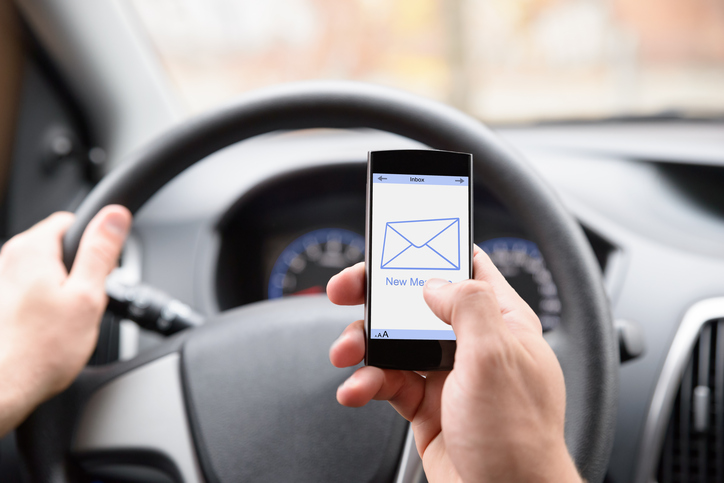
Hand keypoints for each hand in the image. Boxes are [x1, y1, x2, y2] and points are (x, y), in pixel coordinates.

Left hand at [0, 206, 130, 435]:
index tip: (101, 270)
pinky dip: (45, 303)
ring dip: (62, 287)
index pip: (72, 220)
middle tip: (85, 301)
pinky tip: (49, 328)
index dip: (95, 244)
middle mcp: (10, 259)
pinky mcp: (2, 301)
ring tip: (66, 319)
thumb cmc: (41, 351)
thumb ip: (101, 251)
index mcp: (31, 249)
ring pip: (47, 269)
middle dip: (79, 269)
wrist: (5, 388)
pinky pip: (33, 289)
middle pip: (59, 246)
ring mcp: (2, 280)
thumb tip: (115, 215)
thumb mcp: (87, 297)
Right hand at [327, 246, 581, 482]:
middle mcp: (471, 343)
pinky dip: (366, 383)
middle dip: (376, 296)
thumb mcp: (495, 358)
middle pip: (415, 302)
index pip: (463, 268)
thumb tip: (434, 282)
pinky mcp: (425, 403)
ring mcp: (446, 373)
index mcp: (499, 320)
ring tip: (345, 354)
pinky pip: (387, 381)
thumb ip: (467, 306)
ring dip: (362, 344)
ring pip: (393, 342)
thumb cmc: (519, 439)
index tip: (392, 246)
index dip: (427, 252)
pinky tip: (356, 390)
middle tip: (345, 291)